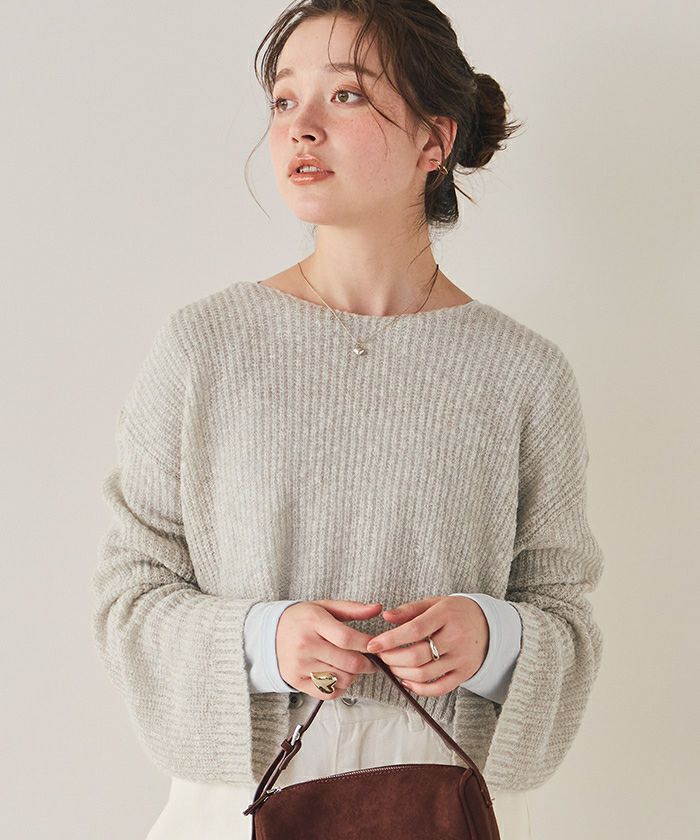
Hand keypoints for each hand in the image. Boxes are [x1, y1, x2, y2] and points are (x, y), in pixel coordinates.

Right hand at [276, 600, 383, 698]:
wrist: (270, 632)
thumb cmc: (302, 619)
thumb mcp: (325, 607)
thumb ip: (353, 608)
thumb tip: (377, 608)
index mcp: (314, 622)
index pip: (347, 638)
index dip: (367, 645)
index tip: (377, 646)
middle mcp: (305, 644)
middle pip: (348, 662)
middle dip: (367, 664)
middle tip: (372, 661)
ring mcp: (299, 664)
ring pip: (341, 679)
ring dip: (353, 675)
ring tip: (351, 666)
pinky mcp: (295, 680)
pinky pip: (328, 692)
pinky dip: (340, 687)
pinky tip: (339, 676)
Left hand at [365, 596, 488, 696]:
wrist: (490, 625)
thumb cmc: (456, 612)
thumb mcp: (435, 603)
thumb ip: (410, 610)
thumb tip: (386, 617)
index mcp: (445, 615)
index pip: (414, 629)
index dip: (390, 639)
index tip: (373, 645)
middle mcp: (455, 637)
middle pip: (417, 656)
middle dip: (393, 659)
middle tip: (382, 657)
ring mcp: (461, 658)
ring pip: (425, 674)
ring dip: (402, 674)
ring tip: (392, 667)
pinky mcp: (465, 673)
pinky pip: (440, 688)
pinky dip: (420, 689)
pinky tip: (408, 682)